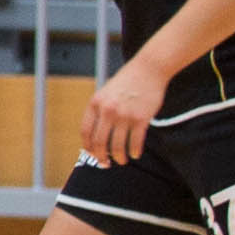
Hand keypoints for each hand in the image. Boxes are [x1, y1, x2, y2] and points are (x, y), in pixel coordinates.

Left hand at [77, 51, 173, 168]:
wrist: (148, 70)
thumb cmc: (127, 82)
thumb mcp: (105, 93)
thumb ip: (99, 111)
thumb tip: (95, 138)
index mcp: (95, 103)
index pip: (85, 132)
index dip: (88, 147)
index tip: (92, 154)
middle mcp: (108, 110)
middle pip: (99, 142)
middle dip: (101, 157)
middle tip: (106, 164)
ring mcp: (124, 115)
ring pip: (117, 146)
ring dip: (119, 157)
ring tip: (122, 160)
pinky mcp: (141, 118)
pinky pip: (135, 142)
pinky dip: (134, 151)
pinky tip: (135, 154)